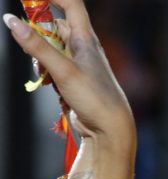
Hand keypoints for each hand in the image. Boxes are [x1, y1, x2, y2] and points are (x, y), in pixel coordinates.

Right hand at [4, 0, 135, 178]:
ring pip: (52, 50)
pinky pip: (54, 69)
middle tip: (28, 45)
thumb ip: (36, 46)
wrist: (110, 131)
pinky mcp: (74, 82)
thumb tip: (11, 20)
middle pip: (56, 27)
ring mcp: (79, 66)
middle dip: (39, 34)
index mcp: (86, 40)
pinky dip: (47, 74)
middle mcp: (84, 50)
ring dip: (41, 58)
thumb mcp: (62, 70)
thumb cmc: (94, 99)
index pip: (71, 4)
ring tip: (45, 76)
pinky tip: (51, 87)